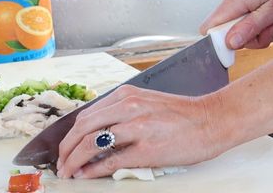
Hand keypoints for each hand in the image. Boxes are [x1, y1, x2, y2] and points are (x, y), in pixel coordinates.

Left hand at [56, 86, 231, 178]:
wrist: (212, 120)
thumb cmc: (182, 115)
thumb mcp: (146, 103)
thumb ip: (121, 112)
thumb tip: (95, 131)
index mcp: (127, 95)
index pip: (86, 115)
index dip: (69, 135)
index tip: (63, 149)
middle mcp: (129, 107)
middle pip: (83, 128)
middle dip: (66, 149)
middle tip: (60, 164)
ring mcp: (138, 128)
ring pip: (92, 143)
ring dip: (74, 161)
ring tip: (68, 173)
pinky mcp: (148, 149)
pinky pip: (112, 160)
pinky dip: (94, 170)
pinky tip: (86, 176)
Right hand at [197, 0, 272, 50]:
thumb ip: (250, 28)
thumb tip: (230, 43)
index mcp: (233, 0)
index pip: (210, 29)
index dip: (224, 43)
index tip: (249, 41)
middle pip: (234, 35)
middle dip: (259, 36)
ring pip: (248, 30)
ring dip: (270, 29)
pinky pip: (255, 21)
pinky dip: (271, 22)